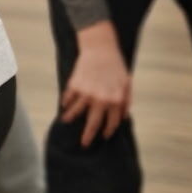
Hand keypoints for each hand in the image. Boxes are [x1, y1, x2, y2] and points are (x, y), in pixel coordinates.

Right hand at [60, 27, 131, 145]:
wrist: (100, 48)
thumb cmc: (116, 65)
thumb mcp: (127, 83)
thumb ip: (126, 101)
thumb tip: (123, 117)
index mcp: (116, 100)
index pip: (112, 122)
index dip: (108, 131)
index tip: (104, 135)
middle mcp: (101, 100)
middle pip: (92, 124)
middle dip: (88, 136)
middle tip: (84, 144)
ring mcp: (86, 93)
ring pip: (75, 112)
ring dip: (70, 118)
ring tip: (65, 121)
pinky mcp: (75, 86)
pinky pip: (68, 99)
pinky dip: (66, 103)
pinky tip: (64, 105)